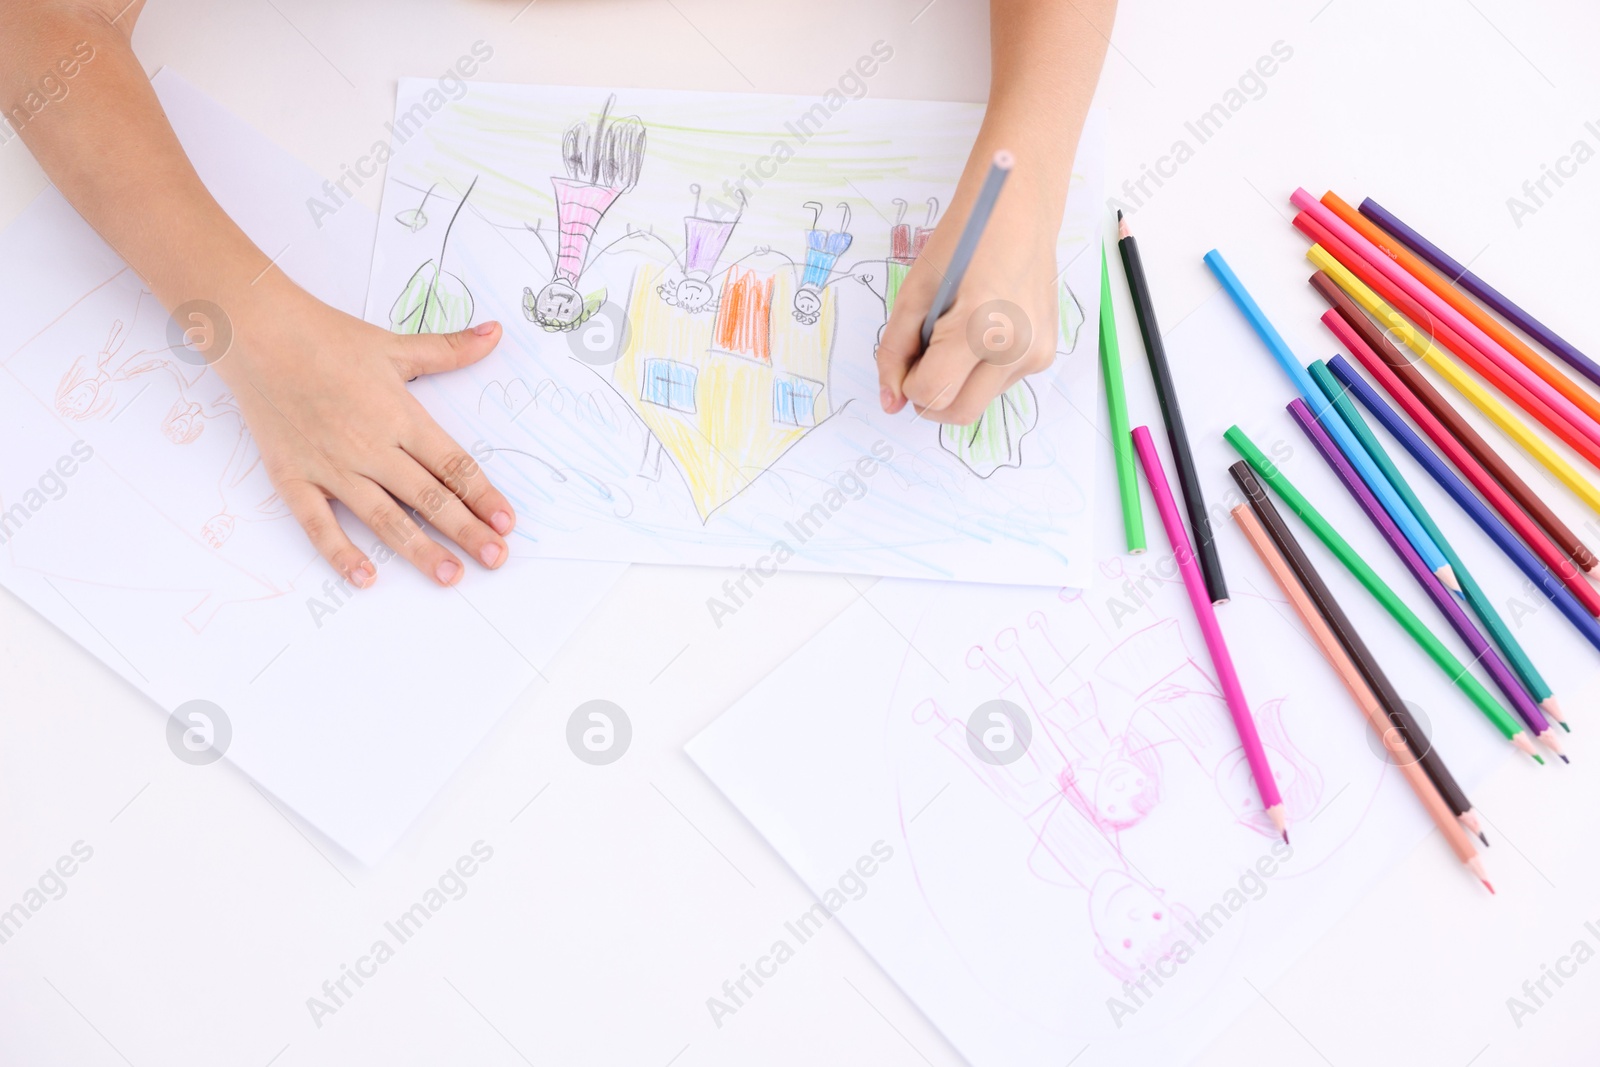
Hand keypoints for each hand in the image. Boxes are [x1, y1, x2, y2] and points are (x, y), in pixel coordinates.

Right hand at [209, 277, 514, 587]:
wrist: (257, 333)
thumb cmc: (327, 337)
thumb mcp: (396, 345)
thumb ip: (450, 350)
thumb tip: (495, 334)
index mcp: (401, 417)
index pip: (453, 466)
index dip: (484, 496)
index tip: (507, 522)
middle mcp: (371, 447)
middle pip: (429, 498)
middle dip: (466, 531)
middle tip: (496, 559)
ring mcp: (331, 466)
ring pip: (384, 518)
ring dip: (420, 550)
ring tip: (449, 575)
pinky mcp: (292, 477)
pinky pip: (318, 524)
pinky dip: (340, 552)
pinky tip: (364, 577)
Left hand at [875, 149, 1063, 424]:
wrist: (1020, 210)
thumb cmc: (965, 241)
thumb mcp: (915, 292)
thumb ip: (895, 350)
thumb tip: (890, 401)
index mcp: (980, 329)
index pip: (931, 394)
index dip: (908, 384)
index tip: (908, 357)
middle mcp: (1016, 350)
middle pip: (958, 413)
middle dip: (931, 396)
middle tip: (923, 358)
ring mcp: (1036, 356)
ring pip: (978, 402)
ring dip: (956, 383)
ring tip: (956, 333)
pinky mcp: (1045, 355)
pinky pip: (998, 385)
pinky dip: (979, 371)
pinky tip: (981, 331)